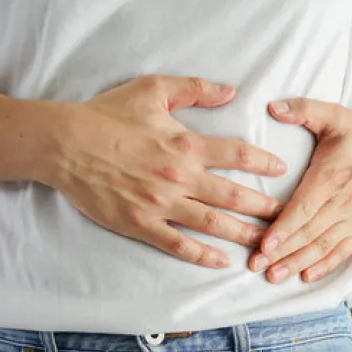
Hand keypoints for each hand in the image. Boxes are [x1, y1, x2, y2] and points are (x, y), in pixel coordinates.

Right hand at [42, 75, 287, 267]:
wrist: (64, 143)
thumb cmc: (107, 114)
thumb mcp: (153, 89)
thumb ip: (195, 89)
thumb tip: (231, 90)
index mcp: (186, 145)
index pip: (237, 155)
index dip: (263, 163)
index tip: (281, 170)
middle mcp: (179, 177)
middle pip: (234, 196)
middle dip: (264, 208)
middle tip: (287, 216)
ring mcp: (160, 204)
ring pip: (212, 223)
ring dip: (243, 234)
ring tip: (267, 244)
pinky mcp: (140, 224)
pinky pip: (177, 244)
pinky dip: (202, 255)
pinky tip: (221, 262)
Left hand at [249, 98, 351, 282]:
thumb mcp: (336, 115)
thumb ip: (304, 109)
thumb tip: (273, 107)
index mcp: (332, 176)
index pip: (304, 208)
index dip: (284, 228)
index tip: (265, 244)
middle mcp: (343, 202)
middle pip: (308, 233)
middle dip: (282, 252)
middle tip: (256, 267)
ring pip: (322, 246)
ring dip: (298, 263)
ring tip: (274, 277)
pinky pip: (342, 251)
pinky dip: (324, 265)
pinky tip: (306, 276)